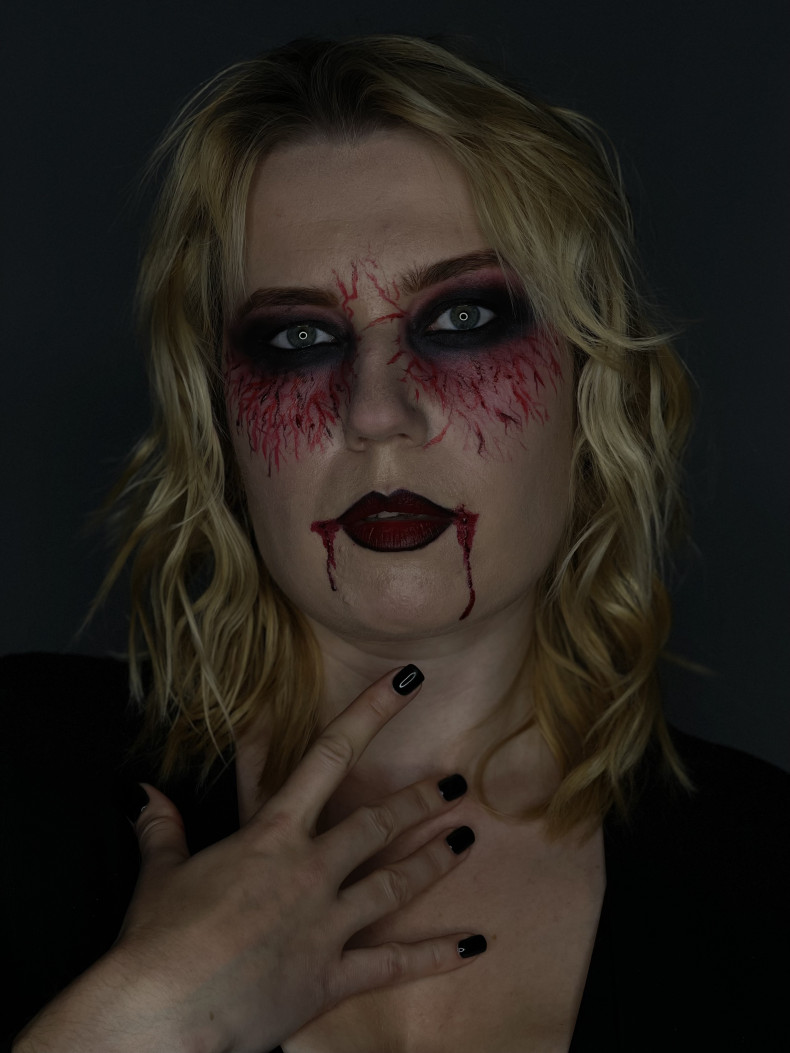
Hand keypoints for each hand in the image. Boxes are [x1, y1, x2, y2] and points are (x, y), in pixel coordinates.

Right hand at [15, 665, 483, 1052]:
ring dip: (434, 859)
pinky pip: (392, 964)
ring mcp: (325, 923)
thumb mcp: (159, 874)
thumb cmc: (156, 941)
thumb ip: (160, 828)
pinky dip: (435, 957)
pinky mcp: (330, 976)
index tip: (406, 682)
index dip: (371, 712)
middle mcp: (309, 871)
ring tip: (466, 839)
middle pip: (377, 823)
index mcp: (271, 836)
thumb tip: (141, 794)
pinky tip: (472, 946)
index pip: (329, 756)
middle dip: (419, 799)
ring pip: (394, 882)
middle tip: (454, 783)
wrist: (162, 1012)